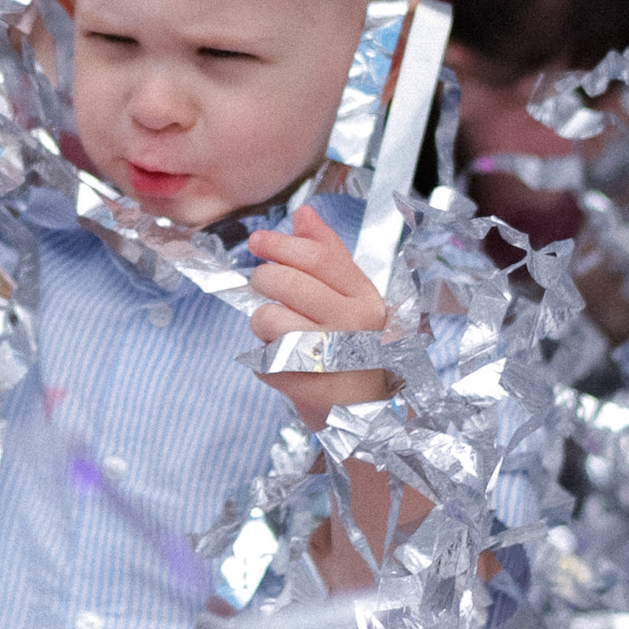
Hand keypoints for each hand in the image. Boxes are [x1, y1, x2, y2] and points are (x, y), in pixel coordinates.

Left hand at [247, 204, 391, 424]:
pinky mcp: (311, 390)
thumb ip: (329, 255)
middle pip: (287, 283)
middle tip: (265, 289)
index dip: (281, 244)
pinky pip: (264, 361)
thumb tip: (304, 212)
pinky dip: (265, 361)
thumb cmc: (357, 348)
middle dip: (263, 280)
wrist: (371, 415)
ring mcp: (334, 358)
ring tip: (278, 333)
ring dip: (263, 324)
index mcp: (365, 298)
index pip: (319, 257)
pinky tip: (284, 364)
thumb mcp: (352, 298)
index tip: (257, 241)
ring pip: (269, 320)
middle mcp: (355, 325)